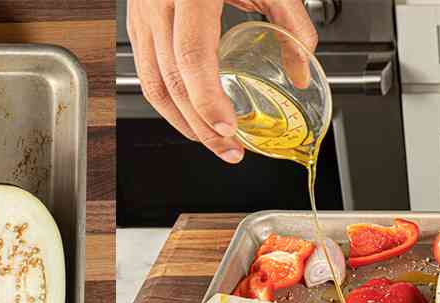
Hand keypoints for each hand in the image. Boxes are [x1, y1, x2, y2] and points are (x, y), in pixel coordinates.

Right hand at [127, 0, 318, 162]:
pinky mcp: (137, 18)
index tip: (229, 129)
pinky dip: (168, 98)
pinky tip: (190, 113)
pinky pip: (146, 69)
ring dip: (180, 121)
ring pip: (151, 83)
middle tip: (228, 150)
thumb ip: (290, 21)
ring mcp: (142, 11)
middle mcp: (159, 2)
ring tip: (210, 142)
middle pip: (170, 80)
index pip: (192, 58)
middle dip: (199, 125)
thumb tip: (302, 67)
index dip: (208, 101)